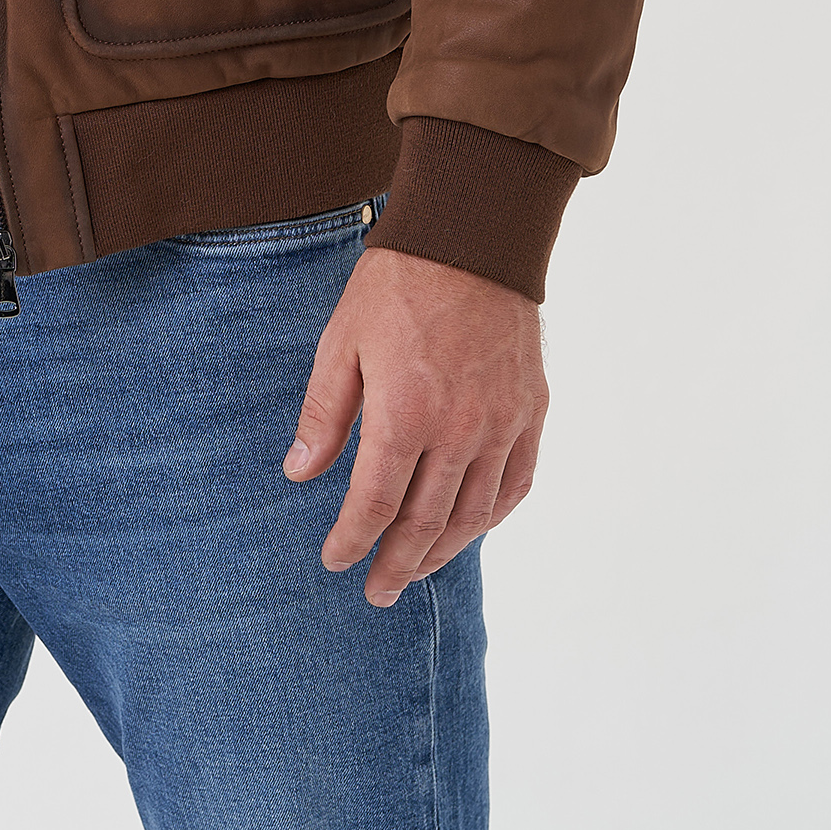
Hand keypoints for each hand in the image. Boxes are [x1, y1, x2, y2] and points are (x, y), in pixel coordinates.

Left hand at [283, 244, 546, 606]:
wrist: (471, 238)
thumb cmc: (396, 285)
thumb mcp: (341, 342)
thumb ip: (324, 415)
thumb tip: (300, 474)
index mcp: (404, 414)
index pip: (374, 504)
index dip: (352, 540)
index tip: (336, 560)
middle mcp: (459, 431)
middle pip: (426, 524)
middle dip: (396, 564)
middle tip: (376, 591)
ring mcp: (502, 425)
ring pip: (473, 515)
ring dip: (443, 553)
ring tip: (415, 570)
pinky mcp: (531, 412)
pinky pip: (515, 485)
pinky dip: (491, 517)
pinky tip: (470, 528)